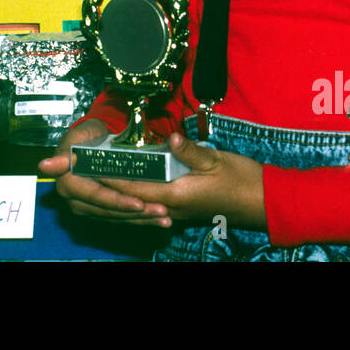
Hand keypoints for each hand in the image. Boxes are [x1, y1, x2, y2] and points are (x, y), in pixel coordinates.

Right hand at [38, 120, 172, 225]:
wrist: (96, 138)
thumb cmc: (88, 135)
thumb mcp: (79, 137)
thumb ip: (65, 153)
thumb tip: (44, 165)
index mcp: (67, 182)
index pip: (95, 196)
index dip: (116, 201)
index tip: (138, 203)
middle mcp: (75, 199)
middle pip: (108, 211)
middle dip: (135, 213)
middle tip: (160, 210)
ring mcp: (89, 207)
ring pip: (117, 218)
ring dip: (142, 219)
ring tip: (164, 217)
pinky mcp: (101, 211)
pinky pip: (121, 218)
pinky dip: (142, 220)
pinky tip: (160, 220)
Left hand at [105, 133, 266, 229]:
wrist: (262, 201)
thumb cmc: (242, 180)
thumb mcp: (217, 159)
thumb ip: (191, 151)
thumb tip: (170, 138)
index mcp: (177, 195)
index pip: (135, 187)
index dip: (111, 177)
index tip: (91, 168)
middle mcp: (172, 207)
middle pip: (132, 198)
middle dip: (109, 185)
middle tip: (87, 171)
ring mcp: (176, 211)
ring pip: (140, 204)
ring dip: (119, 192)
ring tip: (99, 178)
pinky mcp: (181, 209)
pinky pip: (151, 205)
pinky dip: (135, 197)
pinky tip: (127, 188)